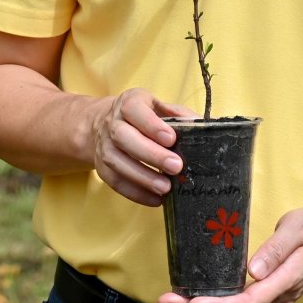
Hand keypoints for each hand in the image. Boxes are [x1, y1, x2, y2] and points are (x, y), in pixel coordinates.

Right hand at [90, 87, 190, 206]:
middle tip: (176, 167)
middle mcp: (112, 122)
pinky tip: (155, 199)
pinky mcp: (100, 165)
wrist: (104, 124)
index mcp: (128, 103)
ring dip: (142, 177)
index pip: (134, 109)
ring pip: (116, 161)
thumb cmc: (142, 117)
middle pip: (123, 137)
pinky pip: (114, 181)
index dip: (151, 125)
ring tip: (166, 188)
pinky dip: (134, 192)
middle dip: (150, 154)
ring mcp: (103, 144)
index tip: (171, 139)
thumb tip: (201, 129)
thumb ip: (179, 115)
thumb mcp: (159, 108)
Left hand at [158, 204, 302, 302]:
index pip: (247, 302)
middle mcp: (279, 297)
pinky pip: (242, 301)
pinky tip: (199, 293)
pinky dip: (219, 299)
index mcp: (285, 282)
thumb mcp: (296, 230)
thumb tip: (253, 271)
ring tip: (174, 298)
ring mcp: (276, 298)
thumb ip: (276, 250)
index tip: (192, 302)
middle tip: (166, 301)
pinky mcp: (271, 293)